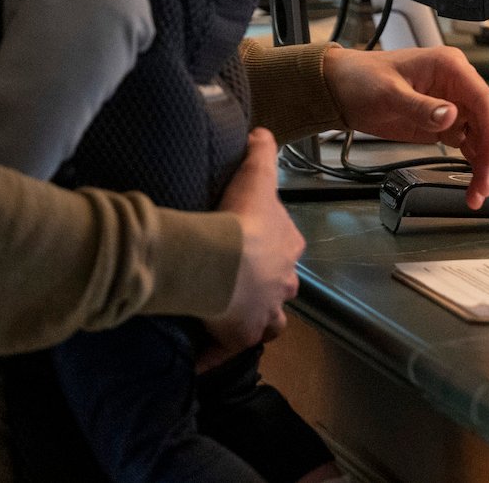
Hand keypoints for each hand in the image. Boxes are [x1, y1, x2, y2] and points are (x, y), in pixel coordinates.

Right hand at [207, 128, 301, 354]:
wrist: (226, 257)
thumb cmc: (243, 216)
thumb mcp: (256, 175)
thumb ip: (262, 151)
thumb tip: (262, 132)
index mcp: (288, 247)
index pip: (288, 248)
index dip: (274, 249)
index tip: (256, 249)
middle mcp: (284, 284)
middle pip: (282, 289)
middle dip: (269, 289)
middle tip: (242, 286)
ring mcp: (265, 314)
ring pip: (269, 324)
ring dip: (256, 322)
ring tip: (232, 318)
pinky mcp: (242, 337)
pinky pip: (229, 351)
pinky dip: (217, 354)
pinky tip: (201, 356)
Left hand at [323, 46, 488, 207]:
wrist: (339, 90)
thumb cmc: (361, 79)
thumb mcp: (389, 93)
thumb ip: (421, 107)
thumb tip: (451, 117)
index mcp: (449, 67)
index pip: (482, 99)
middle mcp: (455, 85)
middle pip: (485, 122)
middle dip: (488, 154)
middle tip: (484, 184)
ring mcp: (449, 105)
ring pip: (478, 137)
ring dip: (481, 164)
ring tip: (477, 192)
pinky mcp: (441, 124)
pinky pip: (464, 144)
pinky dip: (469, 163)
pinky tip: (471, 182)